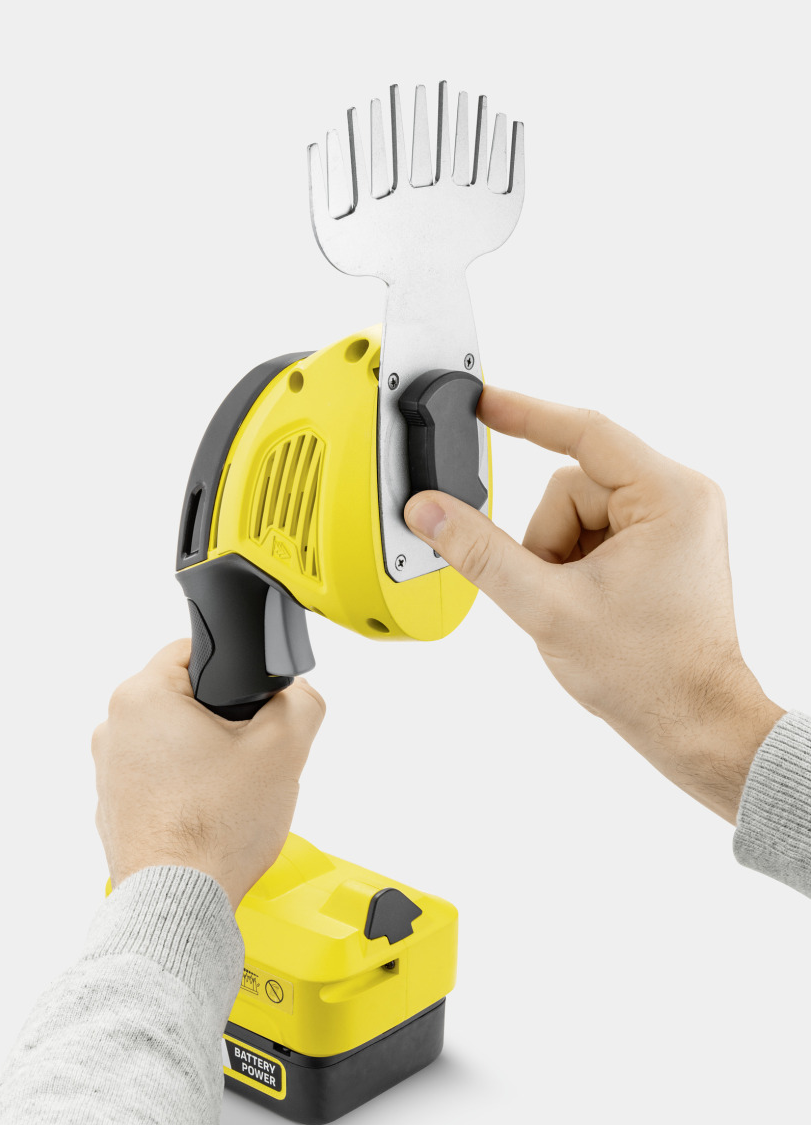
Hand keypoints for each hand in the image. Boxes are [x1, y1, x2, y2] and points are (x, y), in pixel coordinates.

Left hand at [92, 641, 324, 909]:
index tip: (255, 704)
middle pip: (186, 699)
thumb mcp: (285, 747)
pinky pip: (160, 779)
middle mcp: (114, 728)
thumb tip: (299, 694)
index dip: (236, 672)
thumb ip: (303, 701)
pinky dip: (187, 789)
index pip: (195, 650)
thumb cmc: (216, 827)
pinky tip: (213, 814)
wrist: (182, 901)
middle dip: (224, 720)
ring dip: (206, 756)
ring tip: (233, 790)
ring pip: (174, 741)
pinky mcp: (115, 807)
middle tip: (253, 752)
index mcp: (143, 696)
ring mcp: (109, 771)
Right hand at [405, 387, 783, 821]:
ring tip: (580, 605)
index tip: (483, 401)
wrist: (693, 724)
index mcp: (670, 496)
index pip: (584, 432)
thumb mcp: (548, 608)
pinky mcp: (664, 545)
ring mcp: (675, 522)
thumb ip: (481, 554)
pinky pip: (596, 531)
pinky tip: (593, 603)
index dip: (525, 414)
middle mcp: (681, 498)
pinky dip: (576, 563)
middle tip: (560, 592)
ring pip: (578, 511)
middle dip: (548, 540)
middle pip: (572, 485)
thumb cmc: (650, 674)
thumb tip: (431, 512)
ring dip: (560, 556)